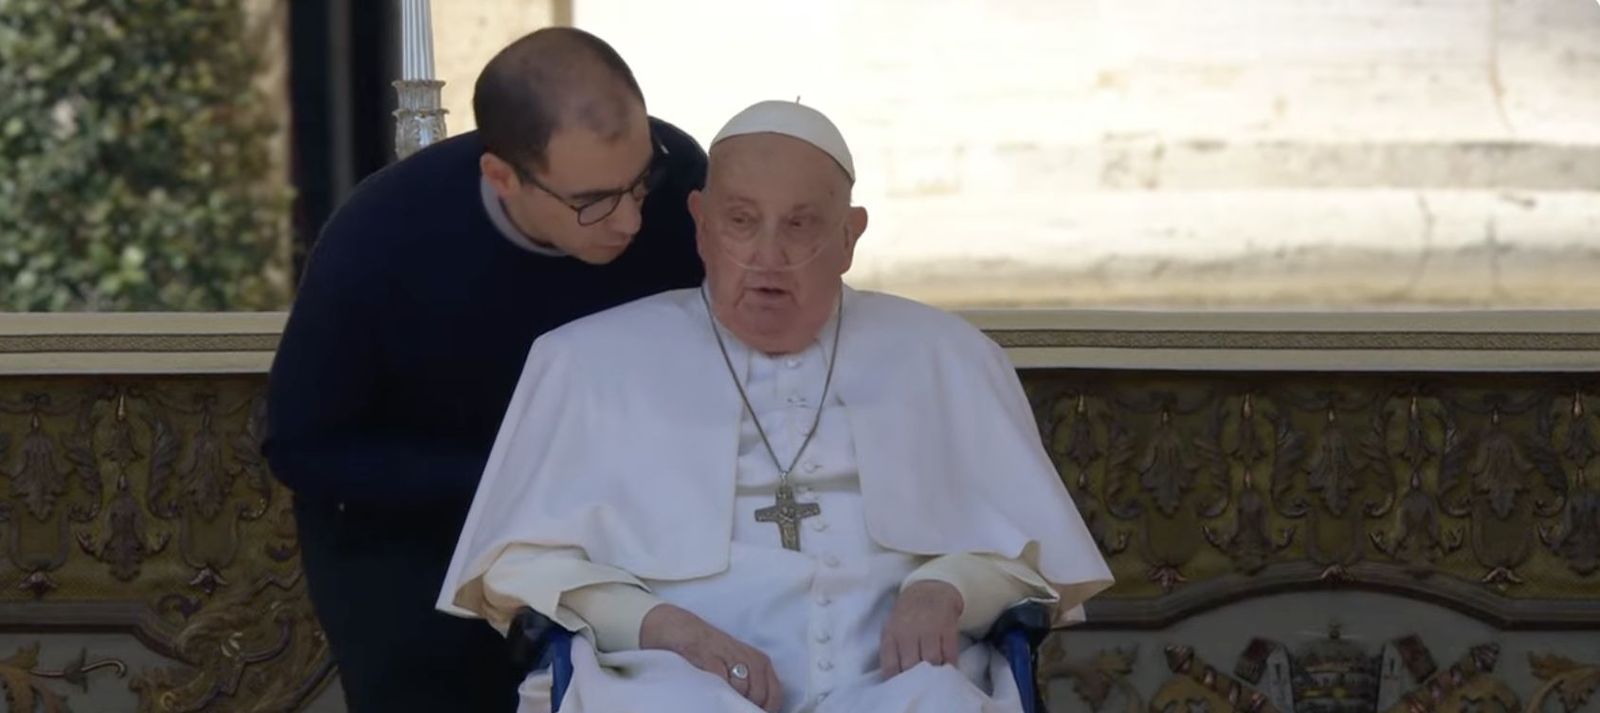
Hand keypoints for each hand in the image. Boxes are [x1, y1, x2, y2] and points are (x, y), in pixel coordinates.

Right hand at [640, 603, 782, 711]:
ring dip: (731, 696)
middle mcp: (752, 658)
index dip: (766, 709)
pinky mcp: (713, 658)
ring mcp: (733, 657)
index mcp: (762, 662)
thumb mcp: (742, 667)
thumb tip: (759, 710)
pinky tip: (713, 686)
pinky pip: (722, 680)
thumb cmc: (718, 655)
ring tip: (722, 693)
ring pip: (741, 689)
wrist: (690, 633)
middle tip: (732, 705)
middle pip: (758, 695)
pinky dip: (718, 688)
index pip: (775, 694)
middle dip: (746, 705)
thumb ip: (755, 685)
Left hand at [880, 580, 963, 676]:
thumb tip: (894, 678)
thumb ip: (891, 651)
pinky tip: (948, 667)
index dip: (897, 679)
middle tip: (920, 684)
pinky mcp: (948, 628)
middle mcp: (909, 631)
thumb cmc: (907, 615)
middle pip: (911, 665)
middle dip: (915, 678)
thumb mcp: (892, 628)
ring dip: (934, 673)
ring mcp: (929, 629)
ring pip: (931, 661)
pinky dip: (950, 664)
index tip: (902, 685)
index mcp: (891, 633)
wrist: (930, 590)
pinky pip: (949, 653)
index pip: (890, 666)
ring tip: (934, 678)